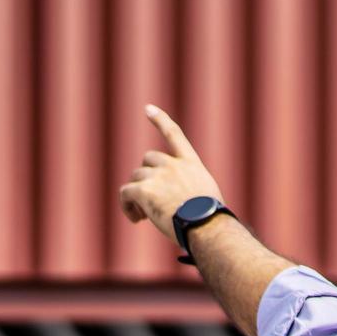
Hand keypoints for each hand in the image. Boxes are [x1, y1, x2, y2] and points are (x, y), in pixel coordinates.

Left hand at [118, 105, 223, 243]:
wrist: (207, 226)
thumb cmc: (211, 220)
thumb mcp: (206, 196)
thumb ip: (188, 189)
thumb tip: (170, 200)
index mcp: (192, 164)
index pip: (174, 135)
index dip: (161, 120)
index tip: (148, 109)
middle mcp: (174, 165)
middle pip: (148, 160)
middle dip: (146, 176)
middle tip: (149, 201)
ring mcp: (158, 176)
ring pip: (136, 178)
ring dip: (137, 195)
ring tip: (144, 215)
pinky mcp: (144, 190)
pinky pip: (126, 193)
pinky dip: (127, 206)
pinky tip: (136, 219)